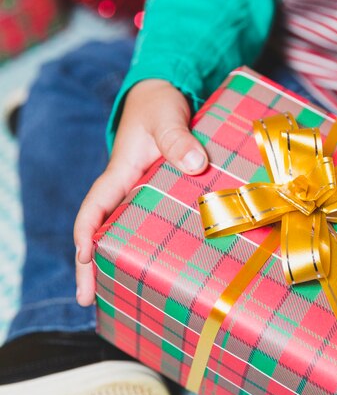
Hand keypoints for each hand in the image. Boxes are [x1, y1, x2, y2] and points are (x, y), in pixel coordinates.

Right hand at [73, 79, 208, 305]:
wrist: (165, 95)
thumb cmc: (159, 104)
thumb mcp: (167, 116)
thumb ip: (178, 138)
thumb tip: (194, 164)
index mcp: (119, 173)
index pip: (93, 208)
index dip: (85, 234)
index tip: (85, 259)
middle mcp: (126, 189)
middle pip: (102, 230)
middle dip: (92, 264)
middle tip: (89, 299)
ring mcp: (142, 194)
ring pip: (124, 231)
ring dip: (119, 260)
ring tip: (120, 297)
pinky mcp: (159, 194)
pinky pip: (148, 223)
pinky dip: (146, 246)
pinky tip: (158, 267)